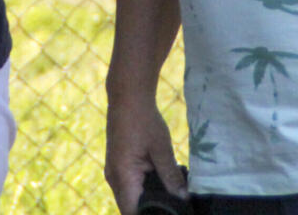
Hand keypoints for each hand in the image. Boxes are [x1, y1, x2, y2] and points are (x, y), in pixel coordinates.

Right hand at [105, 100, 185, 214]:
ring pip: (131, 197)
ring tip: (172, 196)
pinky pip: (130, 186)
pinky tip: (162, 183)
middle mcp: (113, 178)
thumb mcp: (161, 148)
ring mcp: (114, 172)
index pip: (133, 213)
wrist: (128, 94)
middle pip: (131, 208)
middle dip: (151, 209)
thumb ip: (171, 176)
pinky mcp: (118, 165)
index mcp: (122, 176)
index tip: (170, 212)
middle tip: (175, 204)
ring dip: (148, 199)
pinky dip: (144, 188)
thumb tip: (183, 199)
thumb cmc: (144, 119)